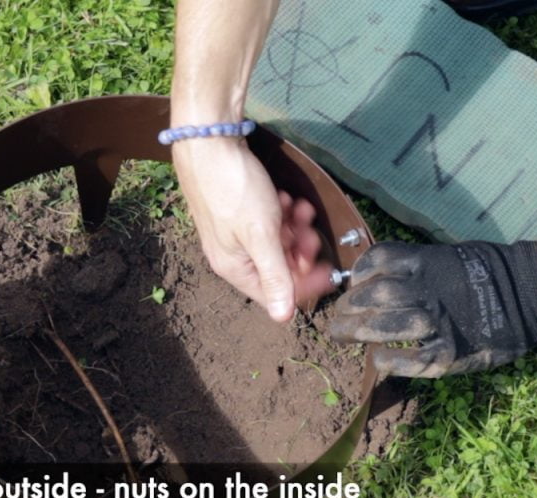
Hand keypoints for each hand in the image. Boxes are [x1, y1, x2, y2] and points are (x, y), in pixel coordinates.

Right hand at [173, 138, 333, 321]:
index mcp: (234, 267)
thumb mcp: (261, 235)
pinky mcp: (236, 210)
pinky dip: (280, 212)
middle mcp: (231, 255)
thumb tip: (283, 317)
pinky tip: (285, 197)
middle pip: (277, 266)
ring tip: (299, 208)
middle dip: (299, 249)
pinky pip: (266, 221)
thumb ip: (275, 277)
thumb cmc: (233, 188)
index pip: (275, 293)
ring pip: (274, 241)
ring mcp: (233, 232)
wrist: (209, 141)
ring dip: (293, 227)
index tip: (328, 268)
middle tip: (311, 230)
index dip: (304, 284)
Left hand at [330, 241, 536, 376]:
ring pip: (382, 325)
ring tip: (343, 336)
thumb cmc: (484, 277)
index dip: (358, 274)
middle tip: (336, 320)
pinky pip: (405, 359)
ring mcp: (437, 322)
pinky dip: (386, 361)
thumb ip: (414, 266)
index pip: (378, 261)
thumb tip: (372, 278)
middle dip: (348, 308)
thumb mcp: (448, 257)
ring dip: (357, 332)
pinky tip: (377, 360)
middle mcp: (428, 289)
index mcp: (428, 262)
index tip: (351, 285)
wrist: (531, 297)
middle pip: (373, 296)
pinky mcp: (447, 353)